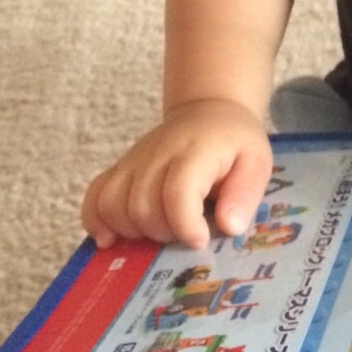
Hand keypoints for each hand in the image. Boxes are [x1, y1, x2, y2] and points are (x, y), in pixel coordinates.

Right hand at [81, 99, 273, 250]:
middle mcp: (157, 154)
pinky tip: (111, 239)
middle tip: (186, 234)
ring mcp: (133, 160)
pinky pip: (94, 195)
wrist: (208, 111)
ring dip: (133, 232)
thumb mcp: (257, 162)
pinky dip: (96, 220)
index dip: (185, 225)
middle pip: (141, 206)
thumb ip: (246, 193)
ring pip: (112, 205)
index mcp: (195, 151)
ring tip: (160, 233)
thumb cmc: (234, 143)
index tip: (200, 240)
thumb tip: (229, 227)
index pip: (177, 192)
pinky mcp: (120, 168)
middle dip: (163, 233)